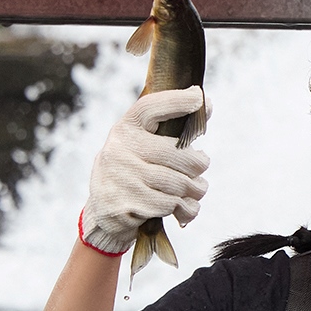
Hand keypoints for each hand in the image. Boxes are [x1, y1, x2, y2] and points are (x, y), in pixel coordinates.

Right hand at [81, 87, 209, 255]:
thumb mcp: (142, 147)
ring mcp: (119, 177)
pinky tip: (183, 210)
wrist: (103, 212)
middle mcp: (118, 149)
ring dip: (196, 190)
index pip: (150, 108)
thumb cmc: (133, 174)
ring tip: (196, 191)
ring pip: (178, 182)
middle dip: (199, 165)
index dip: (176, 101)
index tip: (198, 98)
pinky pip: (169, 204)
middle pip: (177, 152)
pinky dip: (185, 209)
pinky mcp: (123, 204)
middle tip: (201, 173)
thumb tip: (207, 105)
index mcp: (125, 129)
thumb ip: (170, 131)